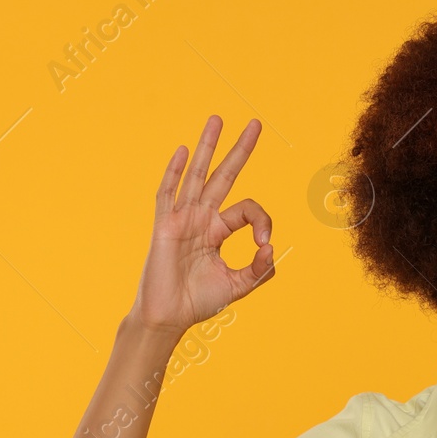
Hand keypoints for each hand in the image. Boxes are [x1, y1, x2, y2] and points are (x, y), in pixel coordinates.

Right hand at [130, 115, 275, 336]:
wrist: (168, 317)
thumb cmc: (198, 301)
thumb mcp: (238, 285)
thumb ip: (259, 270)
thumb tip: (272, 248)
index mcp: (218, 229)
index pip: (247, 209)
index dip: (263, 221)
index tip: (265, 244)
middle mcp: (201, 218)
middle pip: (224, 176)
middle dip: (239, 150)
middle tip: (256, 124)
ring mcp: (182, 219)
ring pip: (197, 176)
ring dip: (208, 147)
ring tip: (218, 120)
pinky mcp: (164, 226)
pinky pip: (167, 194)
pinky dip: (174, 172)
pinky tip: (184, 151)